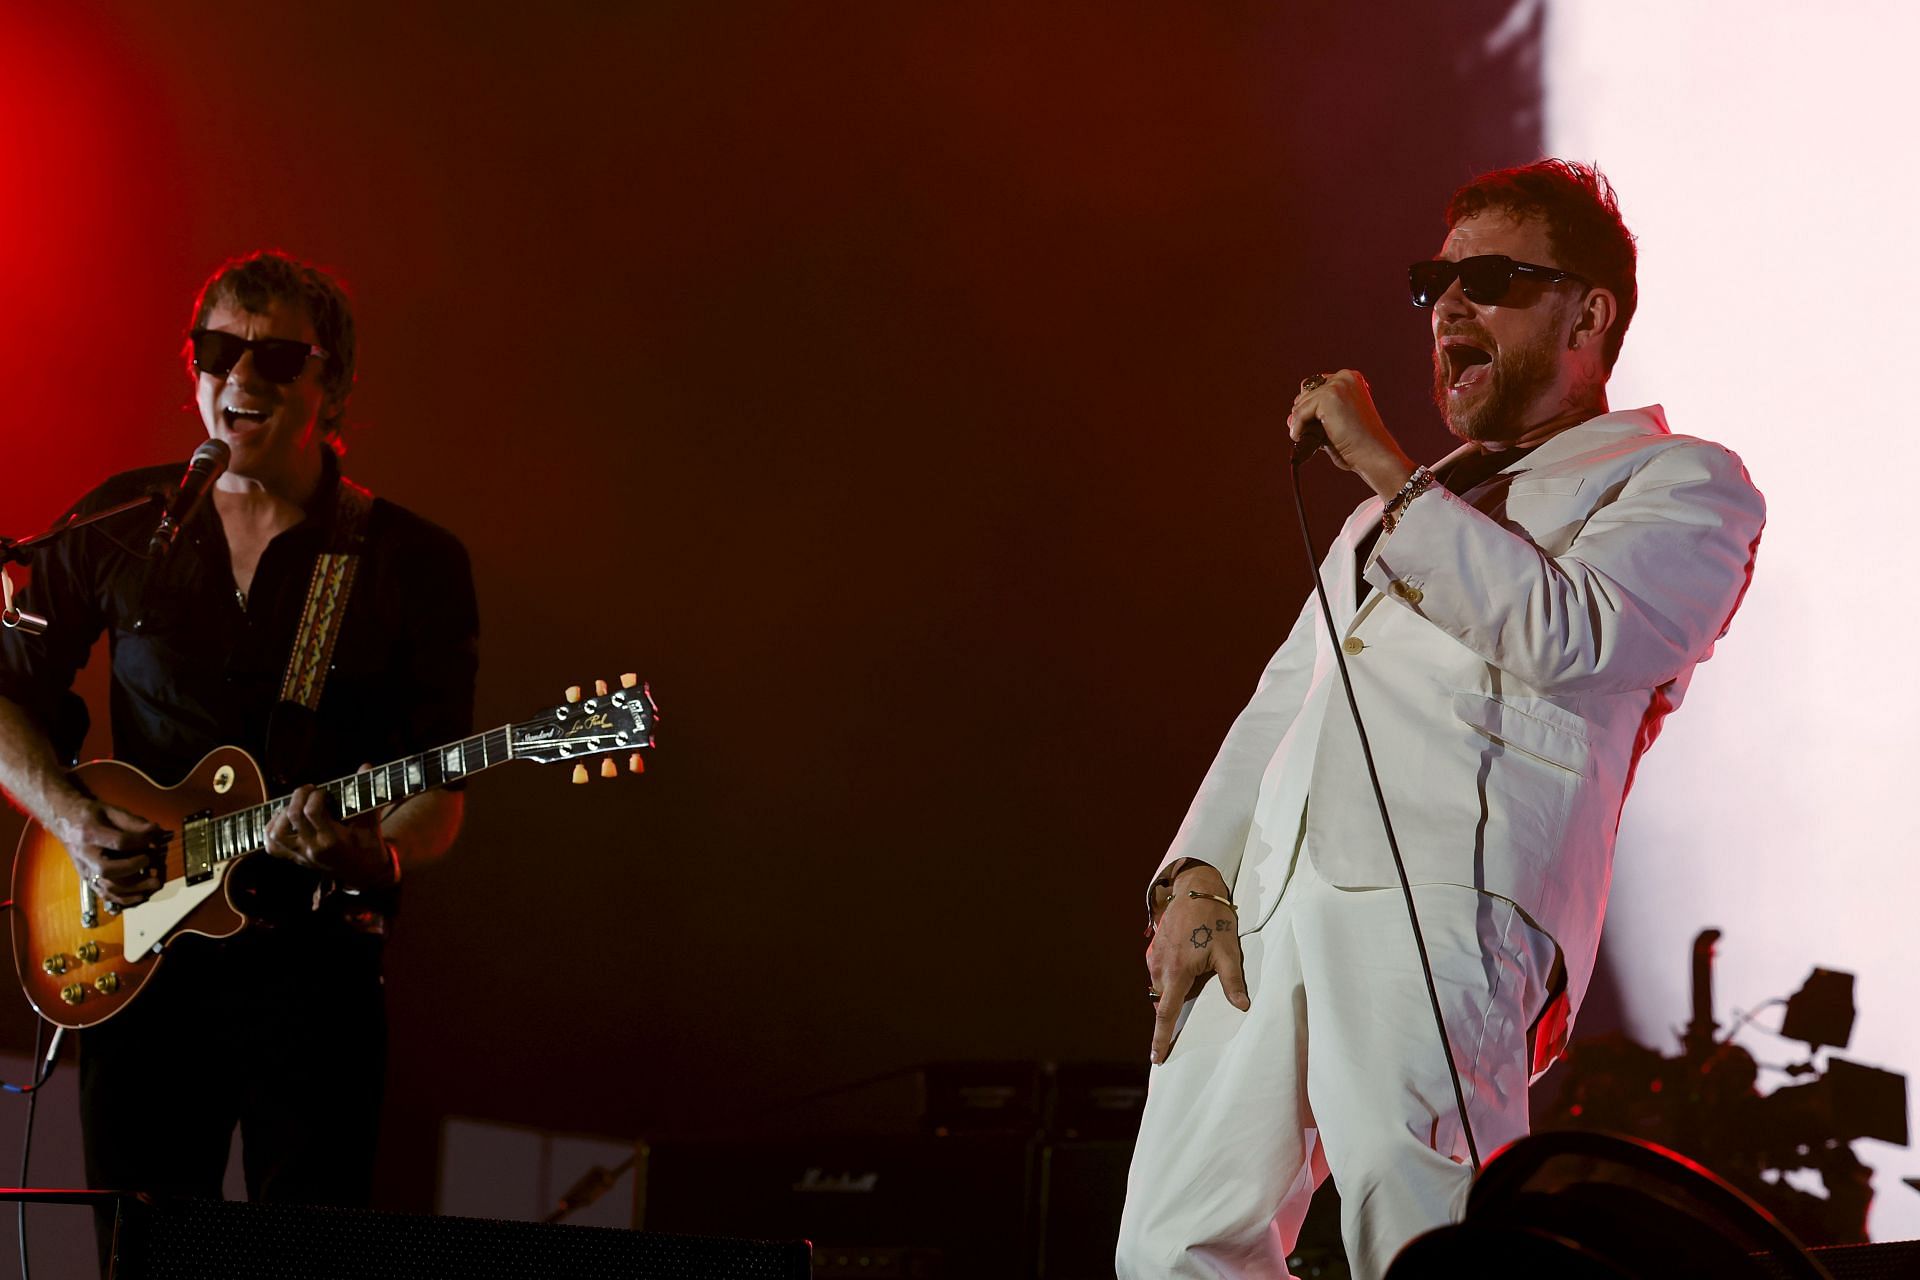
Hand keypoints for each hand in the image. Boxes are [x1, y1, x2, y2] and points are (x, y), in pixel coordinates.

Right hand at [53, 800, 167, 907]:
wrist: (64, 821)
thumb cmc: (90, 814)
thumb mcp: (110, 810)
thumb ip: (132, 821)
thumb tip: (155, 831)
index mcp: (89, 833)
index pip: (118, 842)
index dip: (140, 841)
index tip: (153, 839)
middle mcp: (84, 854)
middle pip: (108, 870)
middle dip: (134, 868)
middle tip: (149, 860)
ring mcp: (84, 869)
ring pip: (107, 887)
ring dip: (134, 888)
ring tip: (154, 882)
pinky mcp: (87, 879)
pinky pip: (104, 894)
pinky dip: (124, 898)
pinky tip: (141, 895)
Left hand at [264, 766, 394, 889]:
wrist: (365, 875)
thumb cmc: (369, 846)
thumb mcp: (372, 822)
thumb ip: (368, 794)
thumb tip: (366, 766)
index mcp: (332, 840)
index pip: (312, 812)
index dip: (316, 795)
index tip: (325, 791)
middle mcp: (312, 849)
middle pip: (292, 818)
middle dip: (298, 797)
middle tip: (309, 790)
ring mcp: (301, 856)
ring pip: (276, 834)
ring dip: (282, 814)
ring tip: (295, 805)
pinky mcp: (295, 859)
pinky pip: (272, 846)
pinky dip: (272, 829)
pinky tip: (283, 819)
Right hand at [1146, 864, 1249, 1063]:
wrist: (1195, 890)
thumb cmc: (1213, 920)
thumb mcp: (1228, 952)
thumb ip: (1233, 982)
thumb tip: (1242, 1006)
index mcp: (1178, 972)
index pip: (1166, 1013)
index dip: (1161, 1038)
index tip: (1156, 1057)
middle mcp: (1160, 967)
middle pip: (1165, 1000)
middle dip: (1178, 1004)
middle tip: (1198, 988)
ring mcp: (1154, 957)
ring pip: (1162, 986)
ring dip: (1176, 987)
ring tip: (1197, 969)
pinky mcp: (1153, 948)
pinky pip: (1160, 972)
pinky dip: (1172, 975)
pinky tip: (1189, 959)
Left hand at [1287, 369, 1416, 499]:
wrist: (1373, 454)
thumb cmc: (1358, 444)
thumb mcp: (1334, 424)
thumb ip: (1315, 417)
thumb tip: (1290, 418)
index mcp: (1350, 380)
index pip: (1316, 386)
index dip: (1309, 406)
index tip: (1308, 424)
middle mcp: (1345, 377)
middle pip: (1305, 391)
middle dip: (1303, 412)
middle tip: (1306, 432)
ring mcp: (1337, 385)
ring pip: (1301, 403)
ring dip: (1299, 422)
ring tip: (1308, 438)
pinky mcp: (1328, 396)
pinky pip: (1299, 413)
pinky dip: (1297, 427)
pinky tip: (1300, 438)